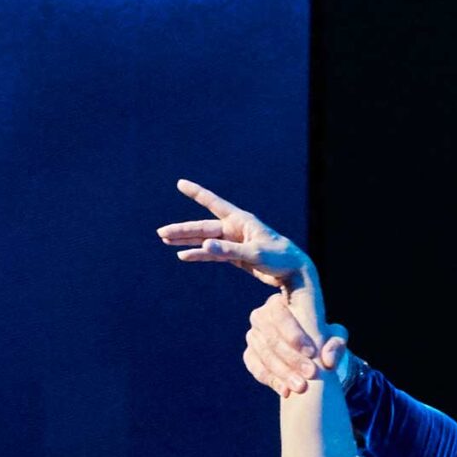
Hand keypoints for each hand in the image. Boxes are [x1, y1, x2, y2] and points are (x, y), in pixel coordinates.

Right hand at [157, 182, 345, 370]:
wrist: (295, 272)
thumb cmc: (279, 259)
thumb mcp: (254, 254)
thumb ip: (229, 250)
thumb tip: (205, 246)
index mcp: (241, 221)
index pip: (214, 203)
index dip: (197, 193)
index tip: (181, 184)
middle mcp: (236, 228)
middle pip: (204, 227)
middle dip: (183, 230)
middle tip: (162, 234)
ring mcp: (235, 242)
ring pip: (206, 240)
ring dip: (187, 241)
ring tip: (167, 242)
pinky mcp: (236, 256)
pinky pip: (213, 253)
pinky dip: (199, 255)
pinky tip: (185, 256)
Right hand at [243, 288, 345, 396]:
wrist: (309, 359)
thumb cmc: (322, 341)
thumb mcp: (335, 340)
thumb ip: (335, 345)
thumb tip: (327, 360)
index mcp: (284, 302)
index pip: (280, 306)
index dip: (290, 323)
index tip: (308, 345)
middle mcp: (264, 313)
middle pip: (271, 333)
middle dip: (292, 356)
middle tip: (311, 373)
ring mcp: (254, 334)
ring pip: (264, 352)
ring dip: (283, 371)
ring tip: (302, 387)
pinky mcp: (250, 354)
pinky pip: (256, 367)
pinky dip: (271, 379)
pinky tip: (286, 391)